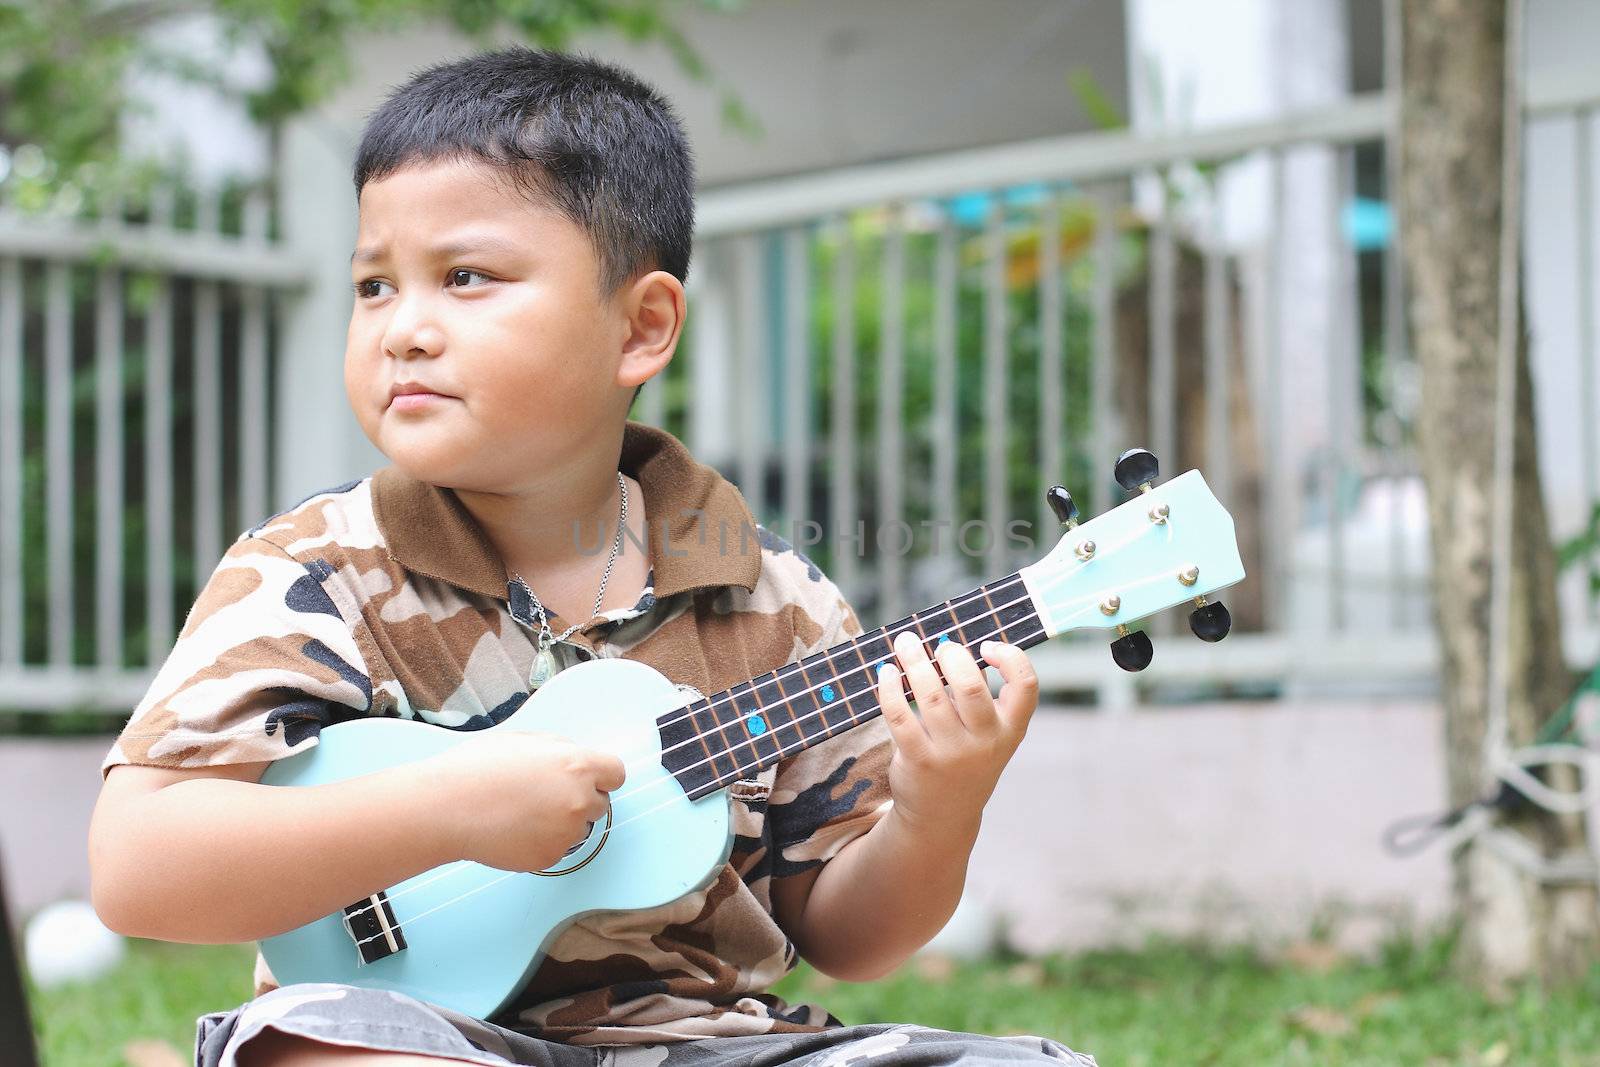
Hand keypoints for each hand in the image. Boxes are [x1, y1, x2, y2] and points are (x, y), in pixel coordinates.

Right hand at [417, 730, 624, 873]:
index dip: (602, 776)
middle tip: (543, 796)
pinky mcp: (548, 858)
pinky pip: (556, 849)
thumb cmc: (478, 768)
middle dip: (579, 800)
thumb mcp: (525, 739)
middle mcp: (578, 801)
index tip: (590, 780)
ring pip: (578, 829)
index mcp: (577, 766)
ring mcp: (565, 833)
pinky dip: (541, 842)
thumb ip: (559, 749)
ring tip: (522, 813)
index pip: (616, 773)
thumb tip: (575, 757)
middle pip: (599, 804)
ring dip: (561, 823)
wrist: (447, 808)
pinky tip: (514, 830)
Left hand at [876, 632, 1038, 835]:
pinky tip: (886, 673)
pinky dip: (890, 688)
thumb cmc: (965, 758)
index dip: (1010, 657)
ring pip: (931, 695)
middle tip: (938, 645)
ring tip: (905, 643)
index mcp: (1010, 729)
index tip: (986, 646)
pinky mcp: (919, 760)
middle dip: (951, 655)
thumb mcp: (987, 734)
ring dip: (914, 662)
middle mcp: (985, 742)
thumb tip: (949, 644)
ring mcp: (952, 754)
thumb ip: (978, 696)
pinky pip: (900, 715)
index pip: (1026, 685)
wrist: (943, 815)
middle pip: (970, 686)